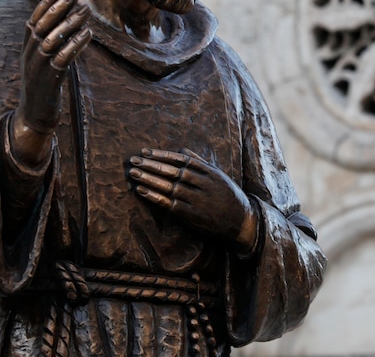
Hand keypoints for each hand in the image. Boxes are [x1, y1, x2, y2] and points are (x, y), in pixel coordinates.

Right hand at [11, 0, 91, 164]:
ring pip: (51, 40)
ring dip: (69, 24)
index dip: (46, 1)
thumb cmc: (43, 86)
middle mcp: (29, 55)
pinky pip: (61, 59)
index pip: (34, 18)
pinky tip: (88, 35)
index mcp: (26, 49)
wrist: (34, 117)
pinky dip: (74, 45)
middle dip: (59, 7)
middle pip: (41, 25)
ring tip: (86, 12)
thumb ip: (51, 43)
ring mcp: (37, 68)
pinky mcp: (49, 81)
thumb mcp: (44, 62)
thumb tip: (68, 22)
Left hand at [128, 148, 258, 252]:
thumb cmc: (228, 197)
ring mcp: (197, 200)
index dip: (162, 155)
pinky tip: (141, 191)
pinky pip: (168, 204)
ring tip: (133, 173)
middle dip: (152, 165)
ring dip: (149, 179)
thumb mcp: (219, 176)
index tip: (146, 152)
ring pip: (169, 187)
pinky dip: (154, 197)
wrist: (241, 222)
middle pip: (173, 172)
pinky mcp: (191, 215)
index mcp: (209, 172)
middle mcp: (203, 184)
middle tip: (133, 160)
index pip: (181, 160)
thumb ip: (200, 163)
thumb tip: (183, 151)